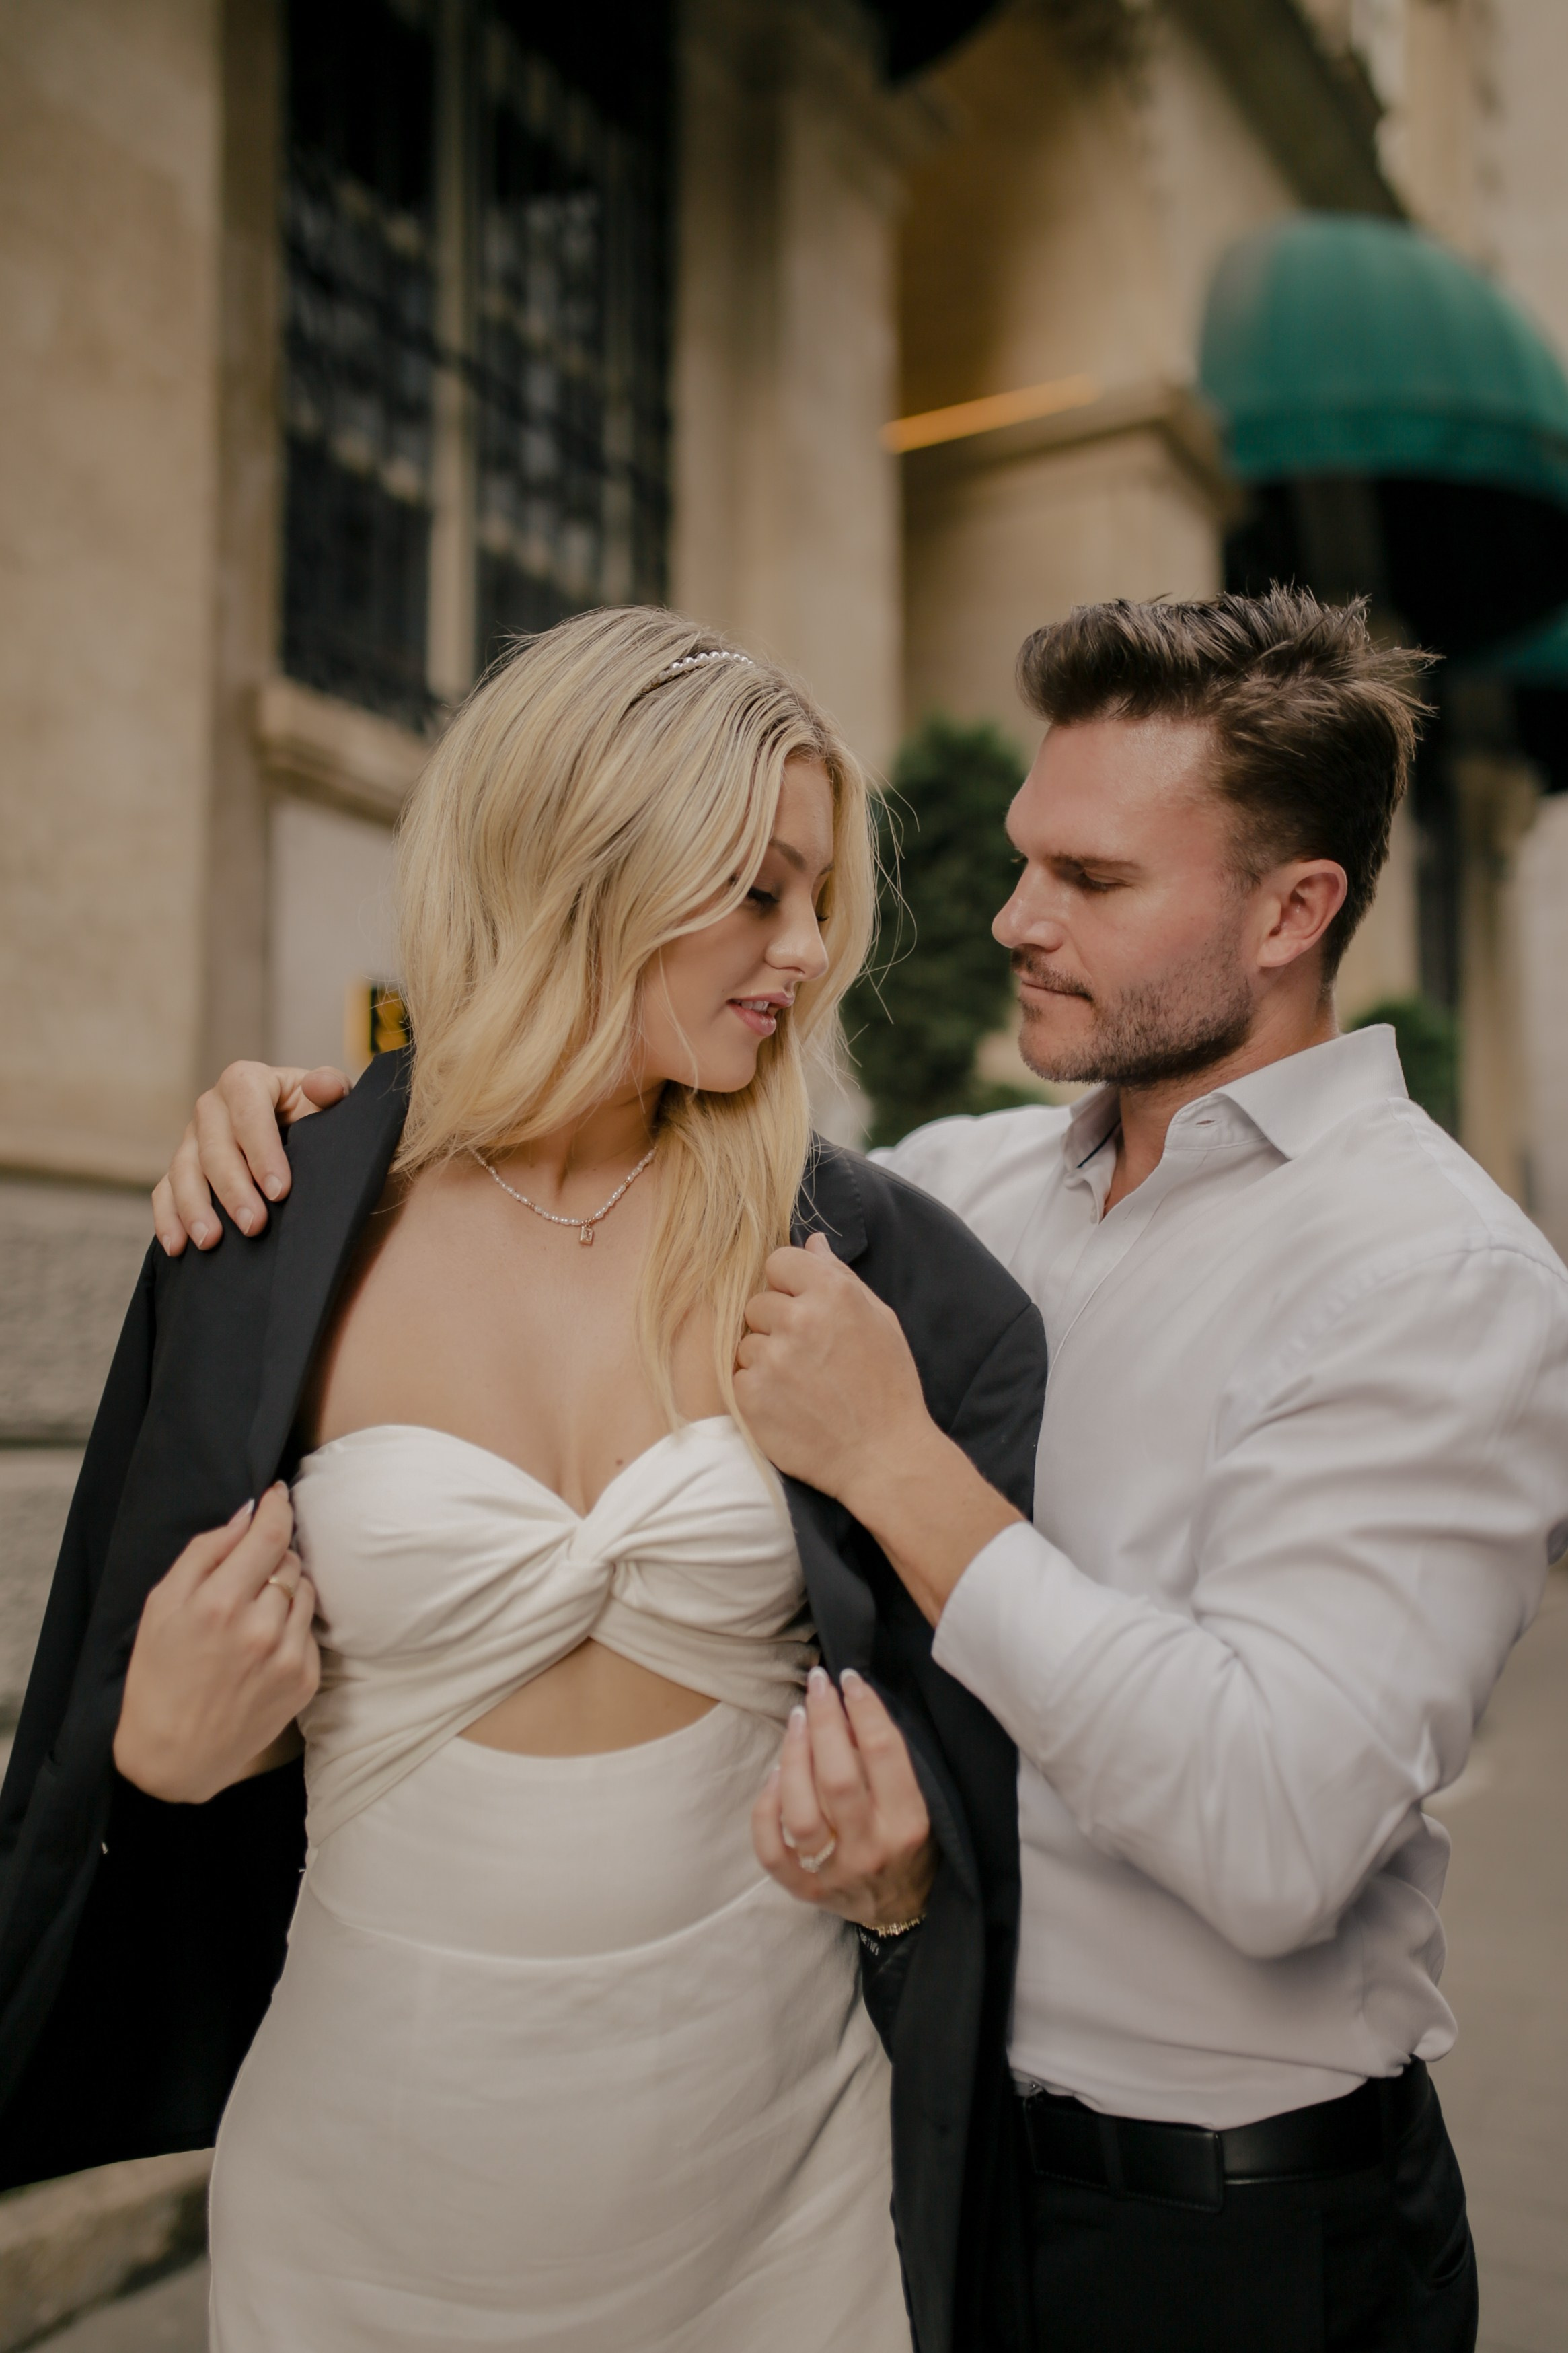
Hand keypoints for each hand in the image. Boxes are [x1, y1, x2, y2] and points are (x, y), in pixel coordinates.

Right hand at [113, 1486, 319, 1803]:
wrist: (174, 1755)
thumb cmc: (158, 1675)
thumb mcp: (161, 1607)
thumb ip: (205, 1553)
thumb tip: (246, 1514)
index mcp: (220, 1605)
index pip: (270, 1535)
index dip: (278, 1507)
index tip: (277, 1495)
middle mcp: (261, 1628)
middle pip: (290, 1560)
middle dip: (272, 1555)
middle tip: (245, 1574)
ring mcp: (288, 1656)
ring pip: (306, 1590)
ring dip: (286, 1588)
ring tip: (253, 1611)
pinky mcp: (306, 1680)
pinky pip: (309, 1628)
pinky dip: (291, 1624)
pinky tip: (263, 1642)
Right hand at [152, 1062, 348, 1254]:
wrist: (298, 1132)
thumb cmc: (314, 1115)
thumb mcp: (328, 1101)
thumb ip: (332, 1089)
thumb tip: (321, 1086)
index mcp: (246, 1082)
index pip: (248, 1112)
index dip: (262, 1151)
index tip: (280, 1191)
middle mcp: (211, 1106)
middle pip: (213, 1146)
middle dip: (232, 1188)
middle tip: (253, 1225)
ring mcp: (191, 1138)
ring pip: (182, 1170)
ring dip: (194, 1207)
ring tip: (210, 1241)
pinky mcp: (181, 1167)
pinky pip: (164, 1191)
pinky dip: (167, 1218)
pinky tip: (178, 1245)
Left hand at [737, 1235, 1022, 1624]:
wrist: (883, 1456)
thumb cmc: (888, 1386)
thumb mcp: (879, 1320)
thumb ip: (839, 1276)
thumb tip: (812, 1241)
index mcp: (832, 1293)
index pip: (779, 1260)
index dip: (789, 1284)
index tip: (804, 1307)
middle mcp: (798, 1320)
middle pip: (758, 1302)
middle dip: (777, 1323)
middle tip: (808, 1355)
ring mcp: (771, 1359)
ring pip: (746, 1341)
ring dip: (766, 1358)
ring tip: (801, 1384)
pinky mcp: (751, 1395)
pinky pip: (739, 1376)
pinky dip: (757, 1389)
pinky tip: (789, 1404)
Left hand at [752, 1665, 936, 1930]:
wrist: (903, 1911)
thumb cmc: (913, 1844)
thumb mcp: (921, 1802)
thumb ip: (890, 1762)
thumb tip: (847, 1708)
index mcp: (909, 1824)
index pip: (883, 1754)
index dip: (864, 1709)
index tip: (850, 1680)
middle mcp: (872, 1849)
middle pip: (837, 1778)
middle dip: (824, 1722)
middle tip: (817, 1686)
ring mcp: (835, 1873)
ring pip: (801, 1812)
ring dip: (793, 1757)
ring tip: (797, 1720)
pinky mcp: (805, 1891)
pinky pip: (771, 1851)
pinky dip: (766, 1810)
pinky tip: (774, 1775)